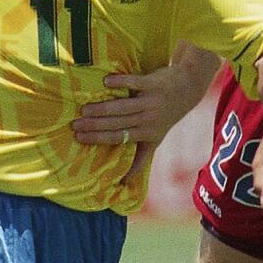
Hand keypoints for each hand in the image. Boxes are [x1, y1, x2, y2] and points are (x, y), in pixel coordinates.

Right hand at [74, 57, 215, 183]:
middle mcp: (149, 119)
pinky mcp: (153, 84)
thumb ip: (141, 155)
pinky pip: (135, 83)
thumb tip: (125, 181)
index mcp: (147, 134)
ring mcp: (151, 102)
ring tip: (84, 109)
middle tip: (74, 125)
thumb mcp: (156, 137)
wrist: (187, 88)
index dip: (98, 139)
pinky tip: (106, 81)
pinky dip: (121, 82)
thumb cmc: (166, 115)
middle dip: (94, 125)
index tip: (78, 138)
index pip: (118, 138)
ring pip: (123, 107)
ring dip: (102, 108)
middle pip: (117, 123)